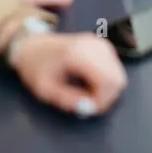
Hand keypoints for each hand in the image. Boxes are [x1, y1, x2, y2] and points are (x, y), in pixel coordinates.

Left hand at [9, 32, 126, 116]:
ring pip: (118, 75)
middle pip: (117, 78)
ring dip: (106, 89)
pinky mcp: (101, 45)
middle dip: (106, 97)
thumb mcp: (46, 89)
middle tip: (87, 103)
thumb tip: (89, 109)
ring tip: (86, 92)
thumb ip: (68, 100)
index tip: (86, 107)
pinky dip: (106, 80)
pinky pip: (114, 68)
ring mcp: (99, 43)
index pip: (108, 80)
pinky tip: (89, 81)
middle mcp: (92, 45)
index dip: (101, 100)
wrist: (33, 46)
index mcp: (77, 54)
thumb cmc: (36, 66)